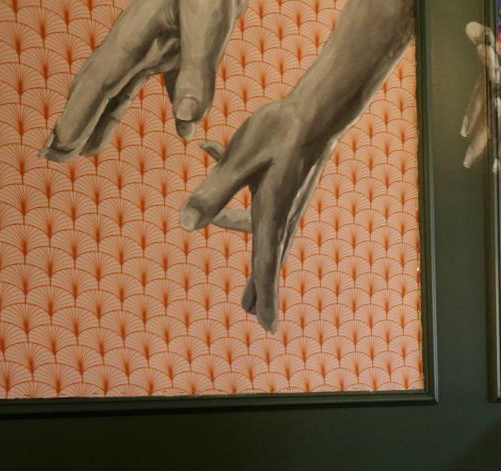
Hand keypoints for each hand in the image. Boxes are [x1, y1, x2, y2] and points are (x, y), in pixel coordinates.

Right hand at [40, 0, 245, 158]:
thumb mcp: (207, 27)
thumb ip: (198, 73)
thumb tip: (186, 124)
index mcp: (133, 39)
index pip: (100, 85)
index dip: (80, 117)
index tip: (64, 146)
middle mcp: (133, 45)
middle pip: (96, 89)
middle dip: (74, 122)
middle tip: (53, 155)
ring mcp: (149, 47)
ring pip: (115, 90)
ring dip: (98, 120)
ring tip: (80, 149)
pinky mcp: (171, 49)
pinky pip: (151, 85)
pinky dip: (142, 108)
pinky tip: (159, 130)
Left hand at [178, 99, 332, 330]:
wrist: (317, 112)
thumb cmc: (278, 133)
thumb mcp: (239, 160)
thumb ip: (211, 192)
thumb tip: (183, 225)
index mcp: (270, 217)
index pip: (266, 268)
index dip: (265, 299)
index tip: (268, 327)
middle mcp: (282, 217)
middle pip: (268, 261)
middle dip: (259, 288)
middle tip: (253, 314)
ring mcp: (287, 204)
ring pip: (264, 235)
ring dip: (248, 249)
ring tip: (242, 272)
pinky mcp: (286, 189)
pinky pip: (260, 206)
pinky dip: (238, 199)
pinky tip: (210, 149)